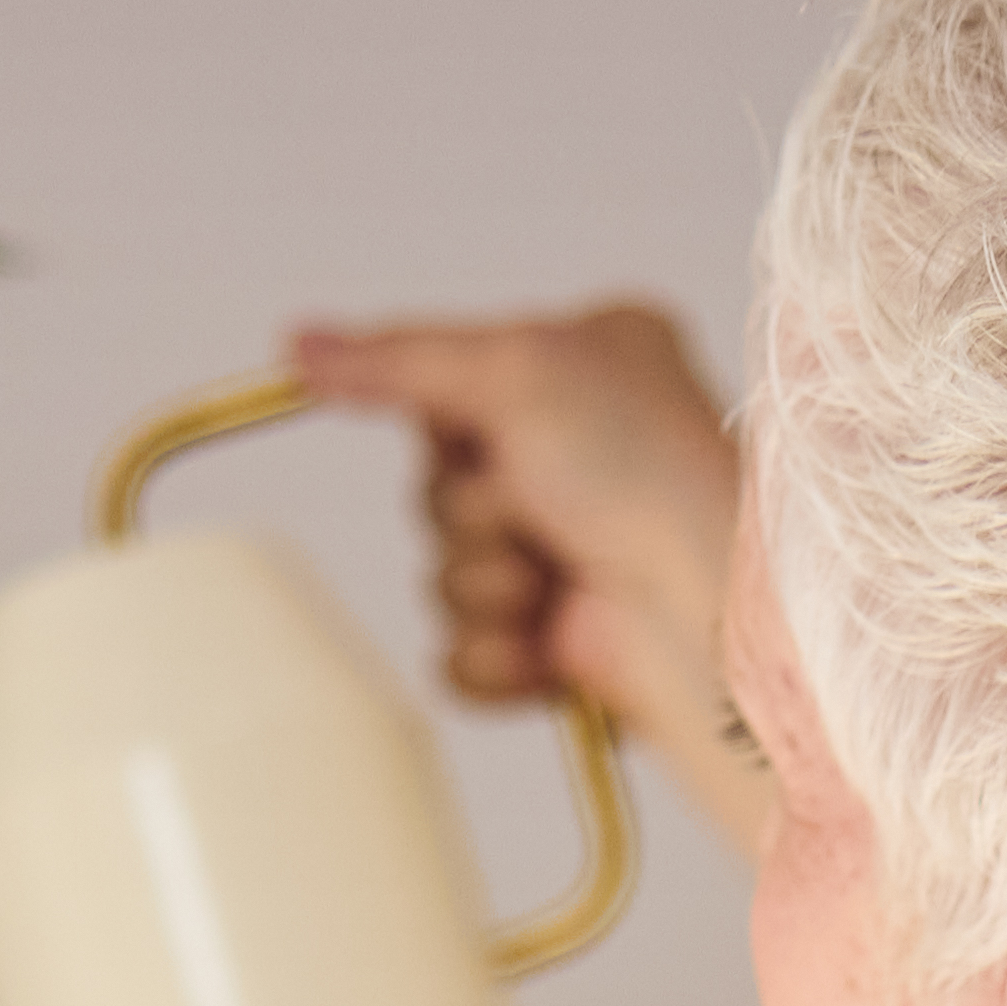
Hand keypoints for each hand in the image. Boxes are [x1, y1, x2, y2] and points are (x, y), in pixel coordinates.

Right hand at [289, 302, 755, 850]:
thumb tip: (294, 345)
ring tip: (561, 579)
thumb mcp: (517, 370)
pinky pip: (459, 658)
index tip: (485, 433)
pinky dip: (497, 659)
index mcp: (584, 369)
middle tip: (539, 510)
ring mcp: (569, 558)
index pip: (446, 392)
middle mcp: (578, 460)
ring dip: (488, 585)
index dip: (449, 426)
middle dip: (472, 512)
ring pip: (442, 579)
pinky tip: (554, 650)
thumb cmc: (648, 474)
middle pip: (432, 488)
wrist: (712, 615)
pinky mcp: (561, 650)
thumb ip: (399, 359)